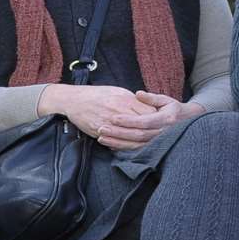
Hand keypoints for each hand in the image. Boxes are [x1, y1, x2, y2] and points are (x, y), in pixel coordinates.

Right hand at [39, 83, 156, 140]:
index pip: (148, 111)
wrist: (74, 100)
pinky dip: (125, 145)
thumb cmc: (97, 94)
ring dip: (141, 141)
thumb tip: (148, 107)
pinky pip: (116, 142)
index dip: (158, 119)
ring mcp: (110, 123)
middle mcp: (119, 111)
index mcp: (125, 99)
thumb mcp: (117, 91)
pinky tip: (132, 148)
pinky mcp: (101, 132)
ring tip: (150, 144)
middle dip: (153, 131)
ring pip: (130, 136)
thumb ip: (133, 100)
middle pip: (142, 124)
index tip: (164, 124)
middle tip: (162, 136)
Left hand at [95, 91, 205, 150]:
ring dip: (117, 143)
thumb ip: (151, 98)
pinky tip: (111, 147)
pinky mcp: (154, 150)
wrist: (189, 124)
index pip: (143, 121)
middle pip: (137, 135)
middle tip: (101, 129)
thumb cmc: (174, 109)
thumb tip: (138, 94)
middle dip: (118, 133)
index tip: (113, 118)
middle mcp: (162, 134)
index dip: (128, 121)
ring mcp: (158, 144)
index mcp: (165, 119)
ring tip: (102, 139)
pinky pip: (137, 151)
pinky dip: (123, 149)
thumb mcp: (166, 100)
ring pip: (135, 146)